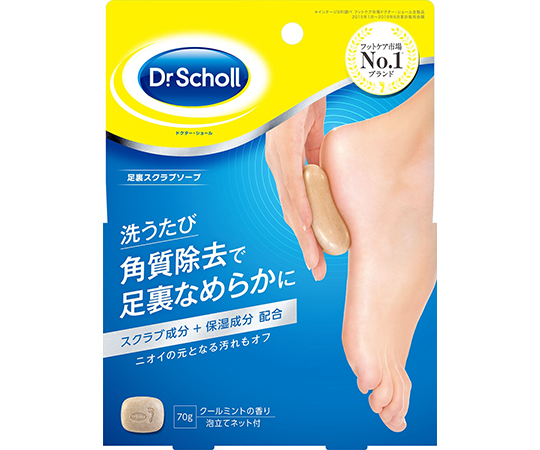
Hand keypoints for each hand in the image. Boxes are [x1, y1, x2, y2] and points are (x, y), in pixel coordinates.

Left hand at [265, 97, 326, 280]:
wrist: (296, 73)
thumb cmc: (303, 101)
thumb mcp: (313, 135)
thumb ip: (314, 157)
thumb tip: (320, 175)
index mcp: (286, 166)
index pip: (297, 207)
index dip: (307, 234)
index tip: (317, 257)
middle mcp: (278, 164)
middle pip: (293, 211)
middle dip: (306, 243)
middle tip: (317, 270)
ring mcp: (278, 154)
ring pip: (292, 201)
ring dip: (304, 232)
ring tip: (315, 258)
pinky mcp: (283, 141)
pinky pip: (292, 176)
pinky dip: (301, 201)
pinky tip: (307, 222)